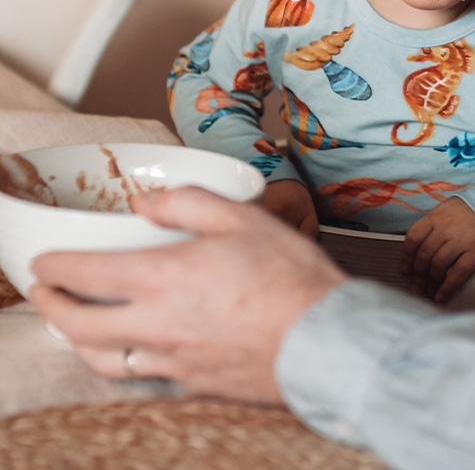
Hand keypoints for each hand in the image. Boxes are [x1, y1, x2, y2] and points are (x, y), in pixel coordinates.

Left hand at [27, 186, 345, 403]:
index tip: (44, 263)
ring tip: (74, 327)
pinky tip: (132, 350)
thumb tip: (148, 201)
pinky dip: (123, 361)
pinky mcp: (192, 382)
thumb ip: (189, 202)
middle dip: (52, 307)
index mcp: (164, 278)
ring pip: (103, 359)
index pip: (87, 275)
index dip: (56, 268)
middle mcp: (157, 324)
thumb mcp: (244, 218)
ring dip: (78, 341)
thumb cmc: (289, 276)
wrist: (321, 339)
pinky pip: (142, 374)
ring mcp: (172, 359)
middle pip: (80, 325)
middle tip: (43, 293)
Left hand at [399, 198, 474, 303]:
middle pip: (424, 255)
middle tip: (415, 288)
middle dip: (417, 275)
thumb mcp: (447, 209)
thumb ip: (432, 225)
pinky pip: (458, 273)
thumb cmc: (469, 210)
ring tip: (427, 293)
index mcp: (436, 216)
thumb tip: (415, 250)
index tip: (405, 270)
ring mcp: (462, 240)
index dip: (406, 257)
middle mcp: (446, 228)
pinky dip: (447, 287)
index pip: (413, 238)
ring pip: (438, 265)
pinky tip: (441, 297)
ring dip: (430, 283)